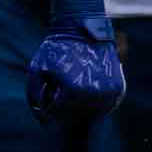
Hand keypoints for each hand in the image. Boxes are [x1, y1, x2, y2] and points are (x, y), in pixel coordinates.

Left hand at [26, 0, 125, 122]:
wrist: (82, 31)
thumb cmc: (55, 50)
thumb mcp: (35, 69)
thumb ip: (33, 96)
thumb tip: (43, 121)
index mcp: (74, 90)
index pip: (56, 112)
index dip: (48, 99)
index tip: (49, 84)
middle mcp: (95, 94)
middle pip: (73, 114)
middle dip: (62, 102)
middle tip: (60, 83)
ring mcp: (110, 93)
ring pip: (89, 112)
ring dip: (78, 103)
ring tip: (73, 82)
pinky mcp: (119, 89)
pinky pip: (103, 106)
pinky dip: (93, 100)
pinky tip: (86, 84)